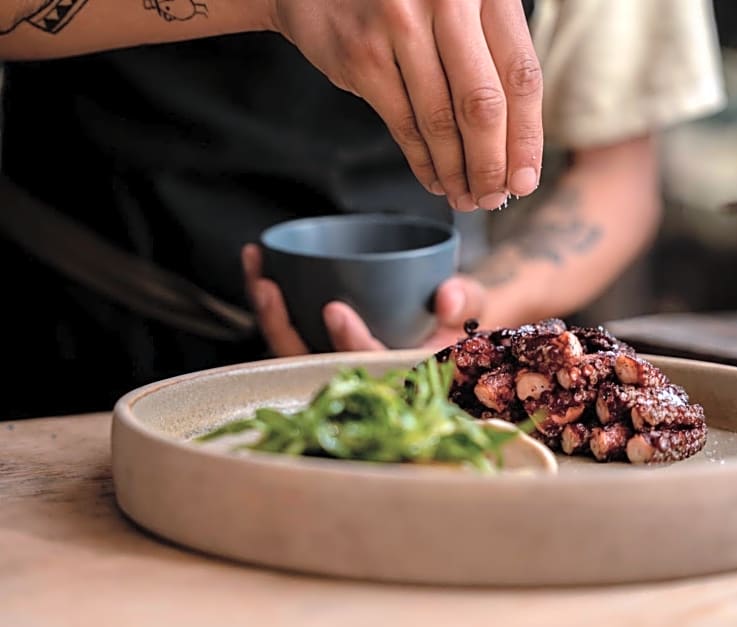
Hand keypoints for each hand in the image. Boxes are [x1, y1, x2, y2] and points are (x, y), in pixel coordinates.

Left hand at [242, 244, 485, 354]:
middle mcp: (358, 375)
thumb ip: (465, 299)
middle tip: (270, 287)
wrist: (447, 323)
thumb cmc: (455, 319)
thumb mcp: (472, 307)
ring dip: (267, 312)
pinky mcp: (318, 345)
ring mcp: (334, 362)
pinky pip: (285, 330)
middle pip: (310, 363)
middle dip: (283, 328)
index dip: (350, 343)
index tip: (335, 310)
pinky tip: (258, 263)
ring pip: (289, 349)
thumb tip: (446, 298)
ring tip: (258, 268)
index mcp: (395, 375)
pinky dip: (268, 300)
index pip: (367, 367)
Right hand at [271, 0, 543, 209]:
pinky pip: (403, 123)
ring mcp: (401, 24)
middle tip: (492, 198)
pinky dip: (423, 161)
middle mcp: (448, 0)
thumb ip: (492, 56)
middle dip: (491, 166)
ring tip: (464, 196)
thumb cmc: (407, 0)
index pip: (521, 76)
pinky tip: (435, 178)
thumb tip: (517, 147)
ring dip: (456, 171)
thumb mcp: (461, 8)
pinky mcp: (364, 53)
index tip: (524, 179)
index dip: (527, 138)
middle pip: (483, 105)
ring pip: (440, 120)